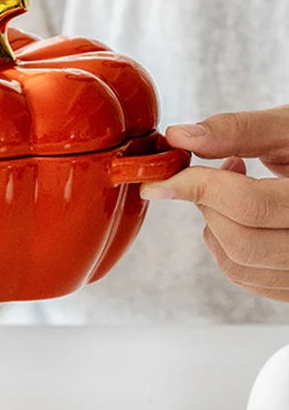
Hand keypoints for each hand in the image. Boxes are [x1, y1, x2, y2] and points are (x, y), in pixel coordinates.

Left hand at [141, 107, 288, 300]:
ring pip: (240, 265)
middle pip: (241, 241)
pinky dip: (227, 248)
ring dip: (216, 228)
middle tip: (216, 175)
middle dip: (210, 206)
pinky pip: (249, 278)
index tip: (159, 181)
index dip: (197, 188)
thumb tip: (179, 136)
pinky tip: (243, 219)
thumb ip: (239, 131)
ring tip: (233, 192)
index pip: (250, 205)